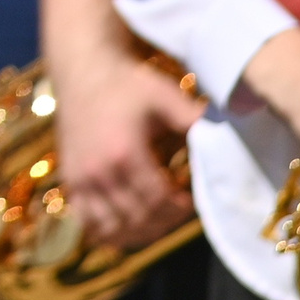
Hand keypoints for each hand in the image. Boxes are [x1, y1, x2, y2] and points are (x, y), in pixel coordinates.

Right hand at [48, 47, 200, 247]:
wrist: (82, 68)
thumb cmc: (127, 82)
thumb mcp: (164, 96)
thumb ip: (195, 120)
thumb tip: (229, 136)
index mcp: (124, 153)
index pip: (158, 200)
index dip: (179, 209)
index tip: (189, 200)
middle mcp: (99, 171)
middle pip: (138, 217)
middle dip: (165, 220)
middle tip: (178, 210)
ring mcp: (80, 178)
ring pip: (113, 226)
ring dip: (139, 231)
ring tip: (156, 219)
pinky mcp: (69, 179)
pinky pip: (87, 221)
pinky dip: (108, 231)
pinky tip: (126, 224)